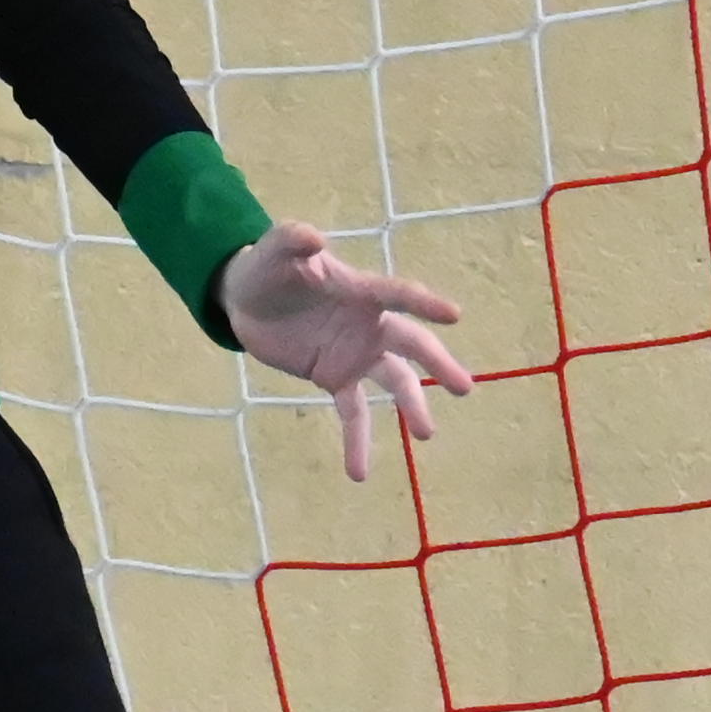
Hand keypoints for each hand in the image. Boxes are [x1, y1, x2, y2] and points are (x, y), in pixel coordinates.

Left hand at [219, 222, 471, 483]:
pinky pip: (353, 413)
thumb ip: (292, 240)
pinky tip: (359, 473)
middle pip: (410, 344)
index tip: (453, 315)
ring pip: (393, 382)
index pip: (397, 295)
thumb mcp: (274, 249)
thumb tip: (313, 239)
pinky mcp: (334, 377)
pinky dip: (357, 441)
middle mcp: (367, 323)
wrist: (245, 298)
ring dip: (411, 407)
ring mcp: (355, 353)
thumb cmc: (268, 266)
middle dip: (438, 364)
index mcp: (359, 290)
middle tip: (465, 388)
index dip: (423, 303)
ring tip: (426, 434)